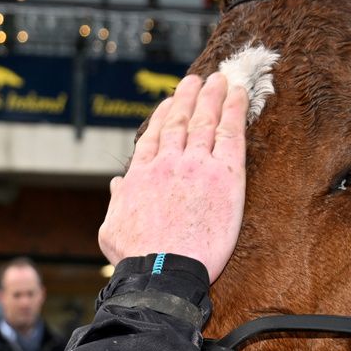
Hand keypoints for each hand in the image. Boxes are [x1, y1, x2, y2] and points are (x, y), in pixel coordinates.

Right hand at [98, 72, 247, 280]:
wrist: (162, 270)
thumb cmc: (136, 258)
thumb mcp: (111, 230)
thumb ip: (117, 203)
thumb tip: (117, 185)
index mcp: (140, 176)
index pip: (153, 138)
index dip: (162, 117)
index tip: (168, 103)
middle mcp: (167, 164)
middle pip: (180, 122)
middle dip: (188, 98)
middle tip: (196, 80)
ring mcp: (196, 166)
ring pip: (205, 121)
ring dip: (213, 96)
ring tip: (219, 80)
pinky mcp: (224, 176)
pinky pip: (231, 134)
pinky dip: (235, 110)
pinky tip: (239, 93)